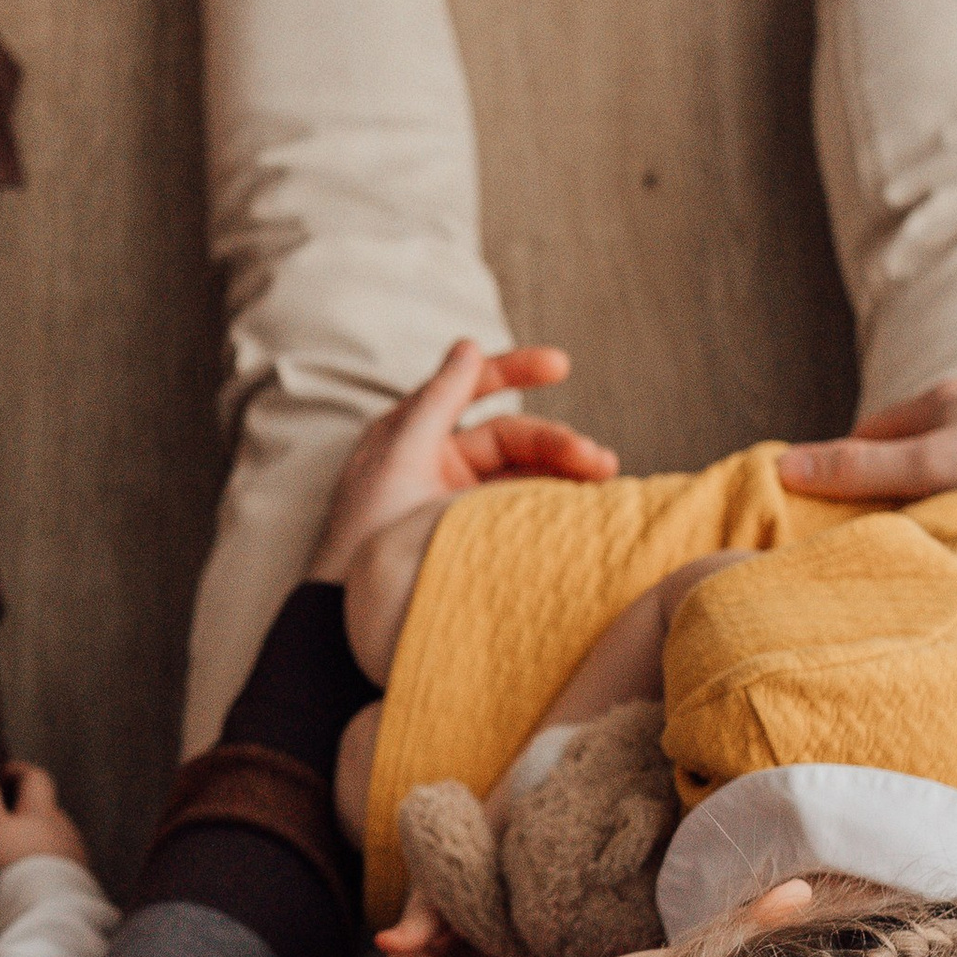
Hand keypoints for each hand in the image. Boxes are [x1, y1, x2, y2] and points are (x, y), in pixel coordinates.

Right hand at [0, 760, 91, 876]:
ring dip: (36, 836)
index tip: (4, 775)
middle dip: (26, 808)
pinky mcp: (77, 877)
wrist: (47, 910)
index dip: (19, 772)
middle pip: (45, 807)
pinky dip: (44, 859)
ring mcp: (73, 851)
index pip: (36, 776)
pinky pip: (59, 859)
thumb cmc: (13, 863)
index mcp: (42, 809)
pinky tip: (29, 875)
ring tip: (12, 852)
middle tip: (2, 818)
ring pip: (52, 834)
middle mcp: (62, 825)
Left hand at [310, 341, 618, 587]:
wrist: (351, 611)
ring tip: (604, 480)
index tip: (560, 366)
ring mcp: (462, 500)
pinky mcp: (478, 536)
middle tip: (598, 460)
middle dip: (557, 442)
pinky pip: (524, 512)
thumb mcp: (398, 458)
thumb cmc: (364, 531)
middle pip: (512, 437)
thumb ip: (437, 401)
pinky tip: (585, 508)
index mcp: (415, 432)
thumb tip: (468, 345)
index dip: (515, 371)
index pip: (472, 388)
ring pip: (526, 474)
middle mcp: (441, 460)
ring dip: (566, 474)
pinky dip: (555, 506)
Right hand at [777, 381, 956, 514]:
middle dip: (893, 478)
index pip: (871, 434)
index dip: (846, 469)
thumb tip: (783, 468)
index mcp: (946, 401)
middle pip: (917, 444)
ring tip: (934, 532)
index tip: (827, 511)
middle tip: (875, 528)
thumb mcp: (933, 464)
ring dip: (944, 488)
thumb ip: (862, 470)